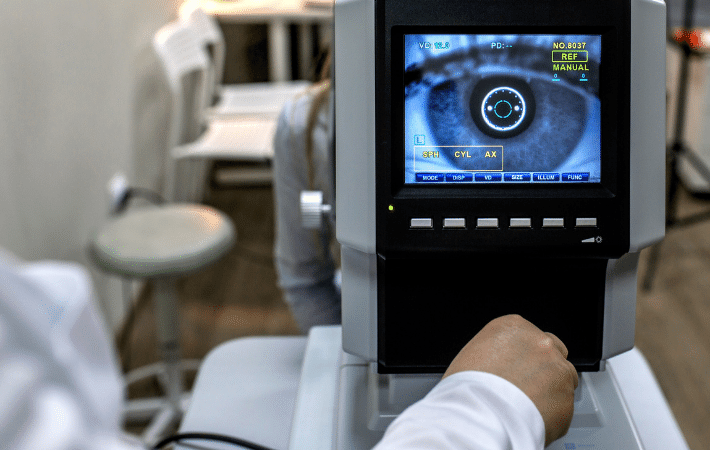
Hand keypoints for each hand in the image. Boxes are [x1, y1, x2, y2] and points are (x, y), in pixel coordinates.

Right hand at [443, 314, 578, 446]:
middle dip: (542, 368)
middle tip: (525, 387)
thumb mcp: (472, 355)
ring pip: (563, 379)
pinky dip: (552, 413)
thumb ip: (495, 354)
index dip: (523, 356)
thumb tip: (501, 366)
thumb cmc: (468, 388)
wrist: (480, 415)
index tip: (517, 369)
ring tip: (527, 406)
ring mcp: (557, 369)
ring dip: (550, 390)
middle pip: (552, 351)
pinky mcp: (568, 398)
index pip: (529, 335)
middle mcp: (540, 343)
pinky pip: (564, 405)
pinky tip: (531, 418)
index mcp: (513, 327)